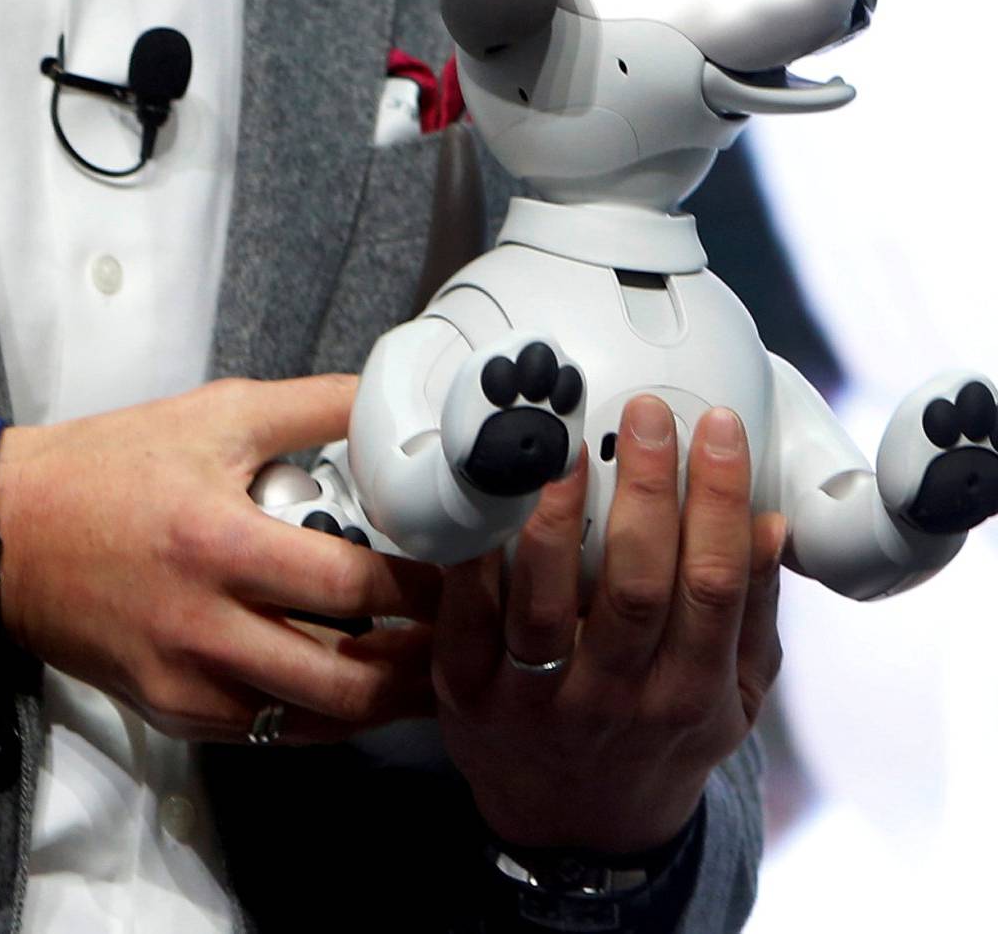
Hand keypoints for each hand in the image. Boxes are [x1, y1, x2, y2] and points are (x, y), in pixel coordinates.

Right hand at [0, 378, 441, 742]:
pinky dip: (319, 717)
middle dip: (418, 669)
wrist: (9, 531)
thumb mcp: (212, 412)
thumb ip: (308, 406)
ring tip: (426, 675)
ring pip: (314, 721)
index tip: (462, 576)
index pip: (349, 587)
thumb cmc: (111, 463)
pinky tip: (351, 689)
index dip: (419, 591)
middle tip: (462, 642)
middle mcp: (203, 625)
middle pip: (345, 679)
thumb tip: (387, 396)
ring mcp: (186, 681)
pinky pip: (268, 732)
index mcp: (216, 540)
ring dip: (381, 704)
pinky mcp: (171, 712)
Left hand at [432, 394, 785, 852]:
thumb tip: (770, 520)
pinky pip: (467, 615)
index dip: (719, 501)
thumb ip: (752, 609)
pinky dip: (475, 555)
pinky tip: (485, 497)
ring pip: (545, 601)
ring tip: (562, 445)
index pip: (714, 585)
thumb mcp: (731, 695)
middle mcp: (619, 700)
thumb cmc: (662, 735)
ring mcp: (538, 701)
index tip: (718, 426)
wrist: (580, 826)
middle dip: (646, 491)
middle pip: (635, 587)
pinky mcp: (468, 691)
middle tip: (645, 412)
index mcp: (692, 694)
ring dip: (555, 518)